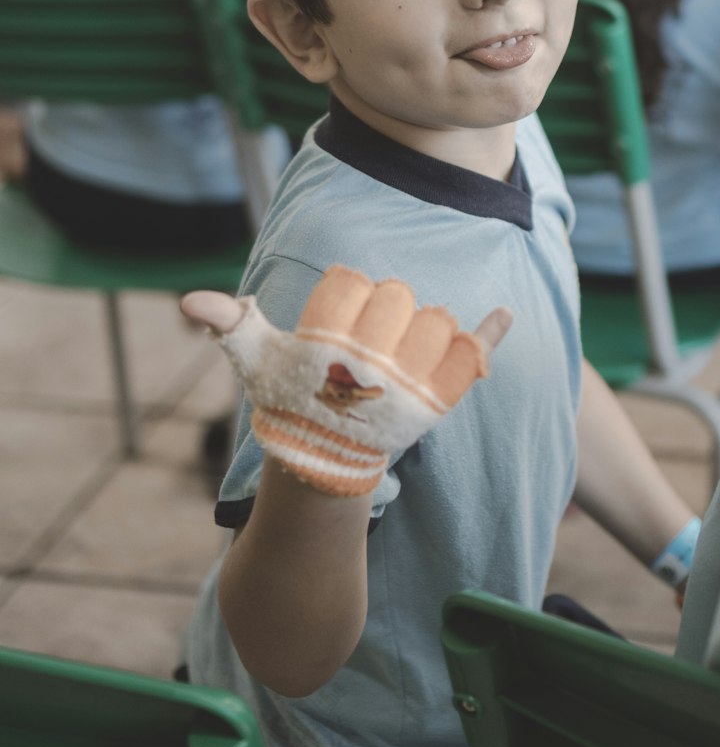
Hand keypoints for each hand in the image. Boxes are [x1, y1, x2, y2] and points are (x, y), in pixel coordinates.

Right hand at [182, 266, 510, 496]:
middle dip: (384, 309)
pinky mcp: (437, 403)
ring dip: (422, 327)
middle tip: (368, 339)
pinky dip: (489, 335)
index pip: (354, 284)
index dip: (347, 297)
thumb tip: (188, 301)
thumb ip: (227, 321)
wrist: (323, 463)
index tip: (338, 320)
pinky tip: (503, 314)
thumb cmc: (287, 399)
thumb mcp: (252, 359)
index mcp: (327, 345)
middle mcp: (369, 363)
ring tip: (401, 350)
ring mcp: (408, 383)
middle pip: (398, 295)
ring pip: (434, 318)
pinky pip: (471, 357)